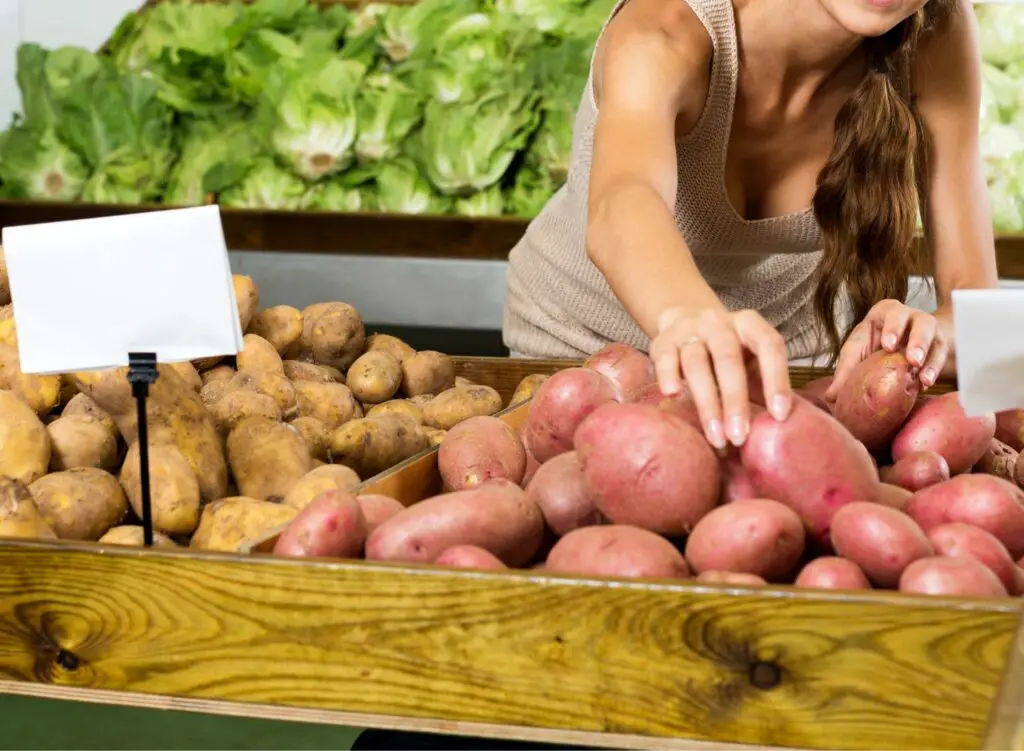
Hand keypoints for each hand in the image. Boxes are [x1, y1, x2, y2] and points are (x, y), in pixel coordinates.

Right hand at [650, 307, 792, 448]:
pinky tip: (673, 395)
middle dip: (735, 400)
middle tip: (739, 436)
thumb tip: (782, 429)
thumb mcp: (749, 361)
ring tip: (715, 436)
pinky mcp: (663, 340)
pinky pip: (665, 358)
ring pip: (696, 363)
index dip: (777, 379)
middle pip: (728, 358)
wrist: (685, 320)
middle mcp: (719, 323)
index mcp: (749, 324)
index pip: (769, 345)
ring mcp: (688, 330)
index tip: (779, 415)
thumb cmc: (726, 353)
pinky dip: (668, 376)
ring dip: (707, 403)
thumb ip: (763, 385)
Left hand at [825, 299, 948, 400]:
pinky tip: (926, 383)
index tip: (888, 346)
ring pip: (936, 338)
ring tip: (922, 377)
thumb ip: (845, 371)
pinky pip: (942, 356)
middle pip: (921, 321)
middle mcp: (911, 316)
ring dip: (930, 358)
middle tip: (911, 359)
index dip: (892, 328)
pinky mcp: (940, 346)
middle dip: (917, 340)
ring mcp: (929, 331)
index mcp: (886, 312)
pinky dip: (935, 370)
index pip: (891, 313)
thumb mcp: (857, 351)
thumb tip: (831, 397)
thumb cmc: (873, 344)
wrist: (899, 346)